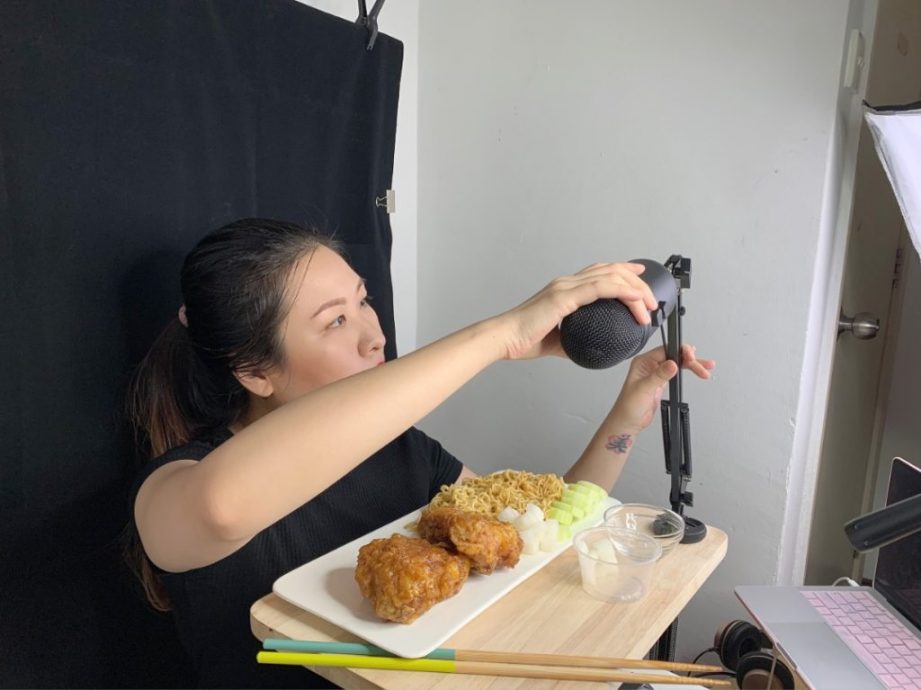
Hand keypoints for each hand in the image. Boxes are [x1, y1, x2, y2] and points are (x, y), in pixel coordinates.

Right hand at [496, 263, 657, 359]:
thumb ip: (574, 340)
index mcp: (564, 290)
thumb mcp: (556, 341)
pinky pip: (601, 288)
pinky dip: (622, 292)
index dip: (622, 271)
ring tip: (648, 305)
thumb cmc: (522, 339)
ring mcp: (565, 287)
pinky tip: (635, 300)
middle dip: (636, 281)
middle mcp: (566, 283)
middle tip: (651, 298)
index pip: (599, 272)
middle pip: (610, 270)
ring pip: (610, 276)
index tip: (639, 277)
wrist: (505, 339)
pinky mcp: (565, 296)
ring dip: (635, 289)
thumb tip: (588, 349)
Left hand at [609, 344, 714, 432]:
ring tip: (707, 367)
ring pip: (678, 363)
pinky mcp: (662, 382)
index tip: (691, 357)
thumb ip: (659, 376)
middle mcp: (650, 365)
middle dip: (690, 359)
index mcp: (643, 362)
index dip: (680, 351)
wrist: (629, 422)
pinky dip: (688, 371)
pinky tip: (697, 370)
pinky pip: (678, 372)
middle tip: (703, 366)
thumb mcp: (644, 389)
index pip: (665, 350)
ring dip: (692, 365)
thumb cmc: (628, 406)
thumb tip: (672, 364)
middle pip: (674, 355)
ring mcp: (657, 373)